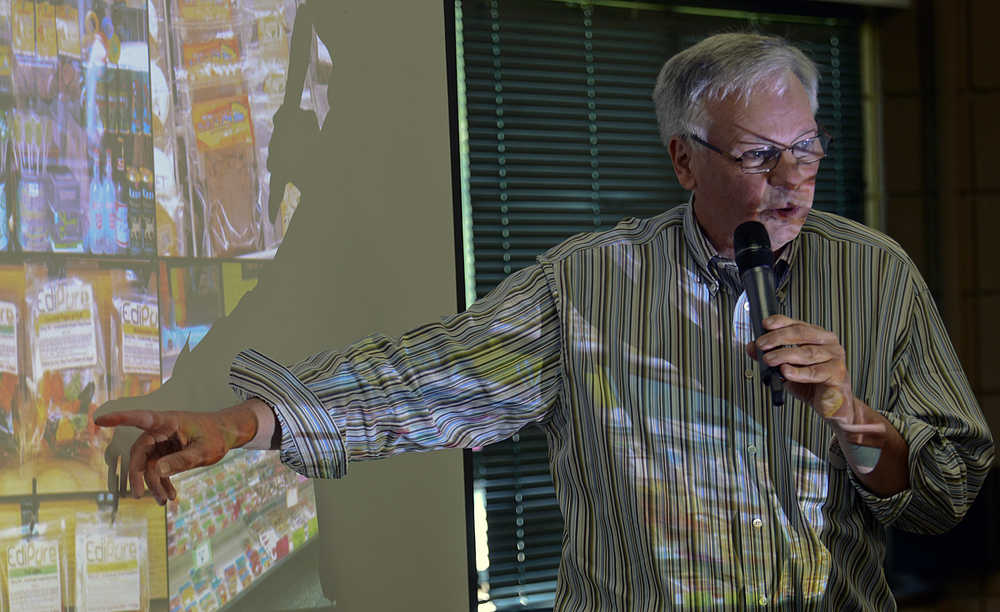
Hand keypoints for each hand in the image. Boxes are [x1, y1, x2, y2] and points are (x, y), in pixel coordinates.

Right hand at [94, 402, 258, 504]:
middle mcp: (161, 431)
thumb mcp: (202, 451)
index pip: (140, 419)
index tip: (99, 419)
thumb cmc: (216, 436)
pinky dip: (162, 482)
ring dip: (153, 483)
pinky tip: (169, 496)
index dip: (119, 418)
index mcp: (169, 422)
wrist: (228, 433)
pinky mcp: (166, 452)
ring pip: (148, 464)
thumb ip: (181, 460)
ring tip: (162, 501)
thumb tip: (157, 472)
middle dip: (138, 475)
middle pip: (140, 452)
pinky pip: (158, 468)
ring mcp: (163, 442)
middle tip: (139, 495)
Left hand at [748, 314, 883, 444]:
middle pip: (802, 334)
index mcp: (818, 336)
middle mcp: (829, 343)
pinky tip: (786, 372)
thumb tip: (751, 347)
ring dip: (784, 355)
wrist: (833, 406)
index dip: (781, 322)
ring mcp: (835, 358)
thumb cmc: (812, 384)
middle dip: (778, 338)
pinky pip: (815, 372)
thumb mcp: (787, 368)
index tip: (765, 324)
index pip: (798, 324)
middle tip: (762, 345)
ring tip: (769, 359)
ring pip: (807, 353)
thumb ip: (771, 356)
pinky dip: (798, 372)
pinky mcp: (837, 374)